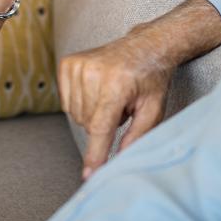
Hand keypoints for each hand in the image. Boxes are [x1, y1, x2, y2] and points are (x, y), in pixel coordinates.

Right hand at [59, 33, 173, 179]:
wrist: (144, 44)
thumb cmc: (151, 78)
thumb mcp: (153, 110)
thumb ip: (137, 136)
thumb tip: (120, 159)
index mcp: (116, 84)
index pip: (100, 128)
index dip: (95, 154)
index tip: (88, 175)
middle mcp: (93, 72)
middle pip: (87, 123)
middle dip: (103, 124)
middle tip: (122, 106)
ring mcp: (78, 65)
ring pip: (76, 115)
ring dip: (93, 113)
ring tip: (111, 96)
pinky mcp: (67, 63)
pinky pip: (67, 102)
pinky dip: (82, 103)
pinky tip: (97, 90)